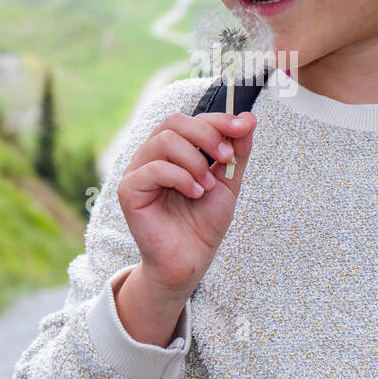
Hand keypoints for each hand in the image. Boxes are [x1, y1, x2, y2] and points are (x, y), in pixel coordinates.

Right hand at [117, 109, 257, 298]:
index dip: (219, 119)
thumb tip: (249, 118)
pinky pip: (154, 168)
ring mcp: (137, 171)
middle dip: (207, 135)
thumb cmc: (203, 223)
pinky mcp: (129, 190)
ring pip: (164, 141)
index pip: (192, 120)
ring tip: (207, 186)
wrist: (190, 261)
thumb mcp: (227, 182)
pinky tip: (195, 194)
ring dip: (194, 160)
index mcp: (173, 150)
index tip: (243, 128)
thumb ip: (237, 152)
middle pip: (174, 121)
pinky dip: (181, 178)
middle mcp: (152, 156)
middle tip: (225, 158)